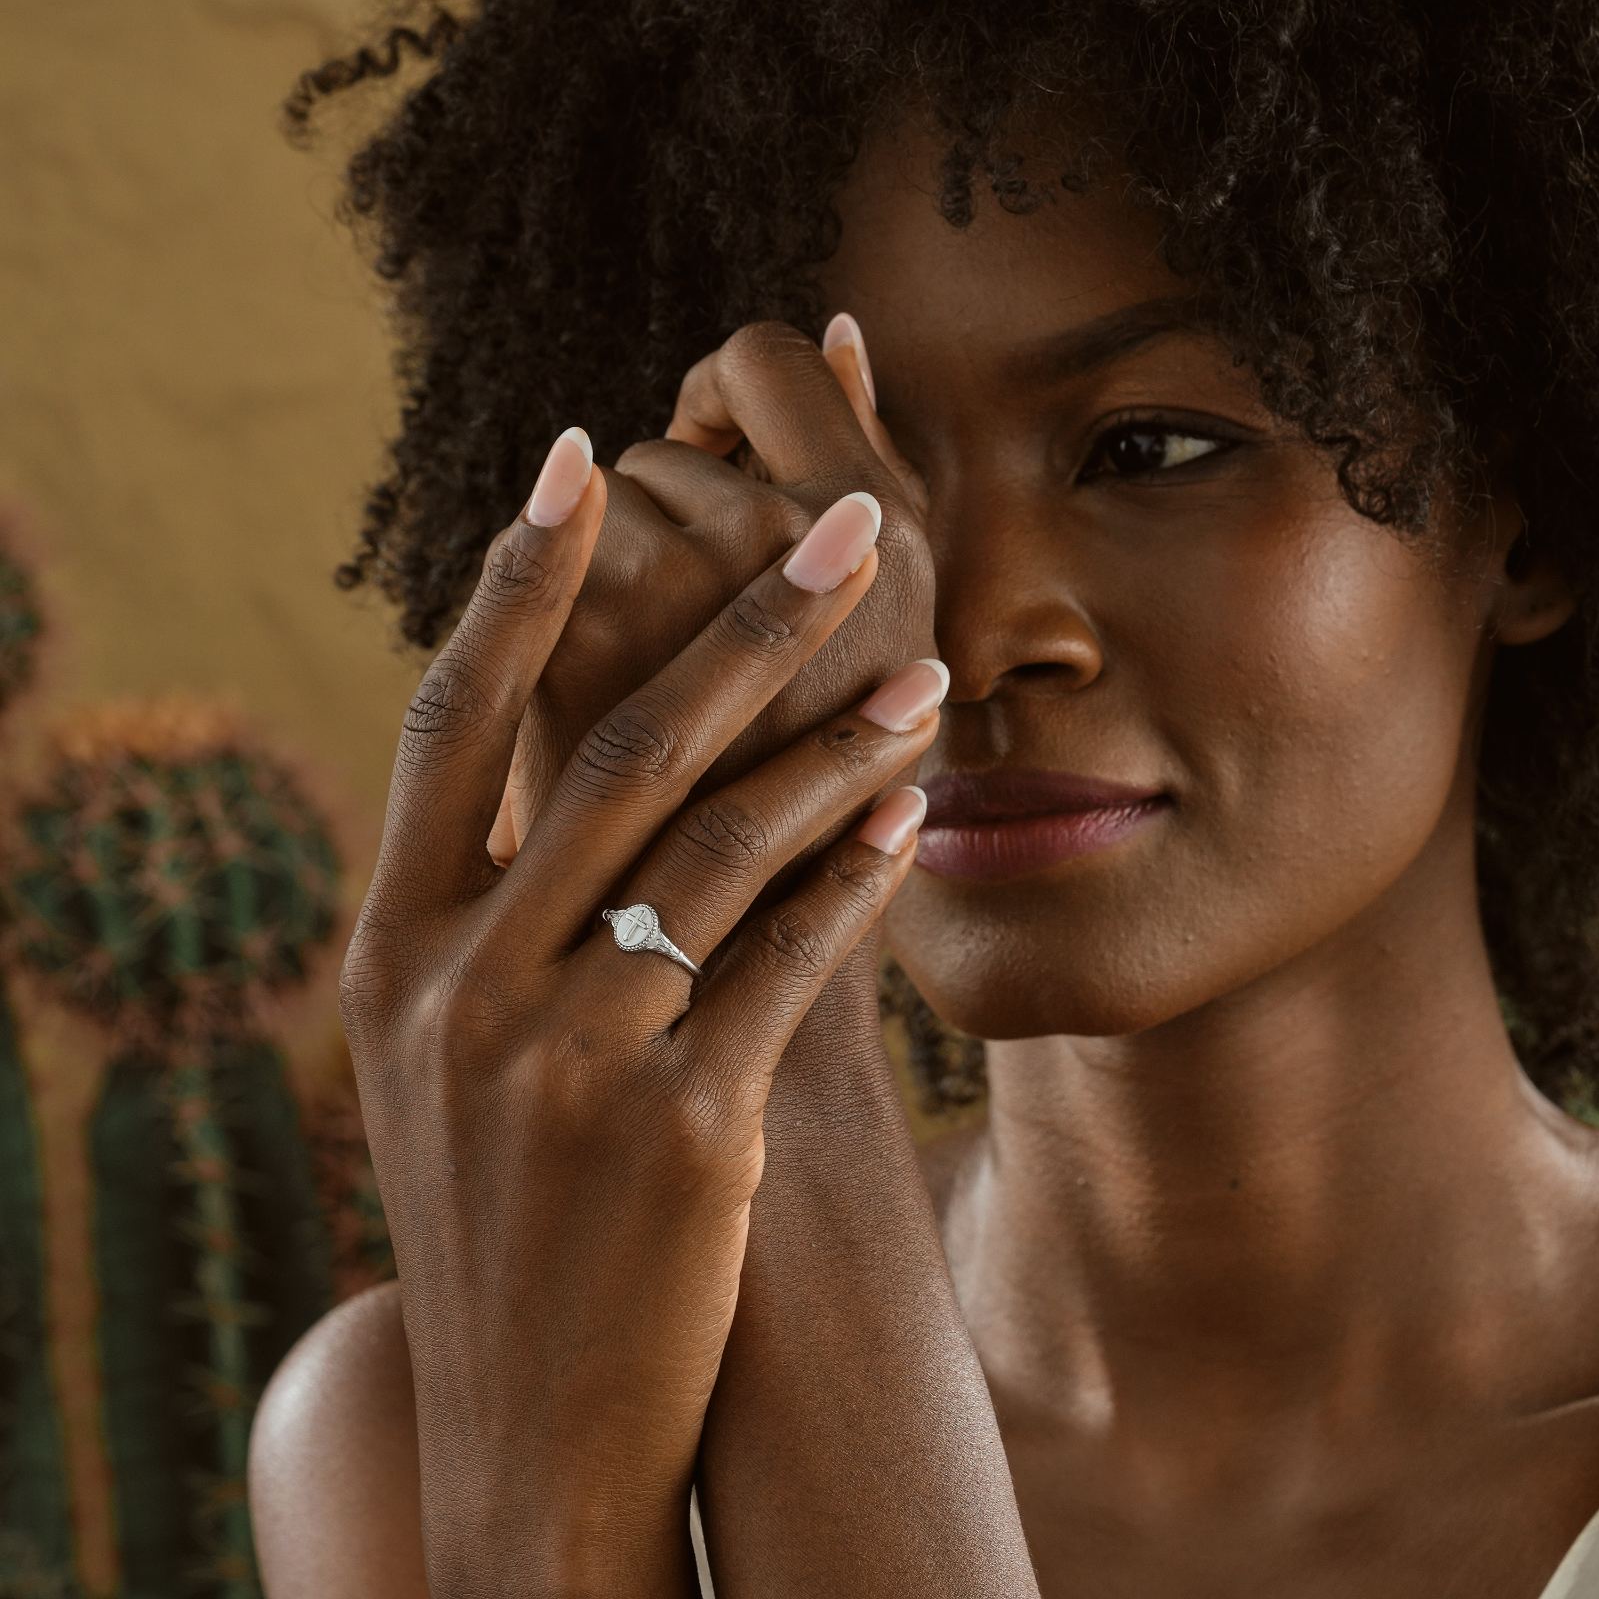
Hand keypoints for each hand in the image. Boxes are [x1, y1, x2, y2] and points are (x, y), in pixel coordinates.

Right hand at [338, 428, 945, 1596]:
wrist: (535, 1424)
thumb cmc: (503, 1213)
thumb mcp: (450, 1055)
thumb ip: (488, 908)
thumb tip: (558, 744)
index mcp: (393, 947)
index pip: (452, 714)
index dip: (517, 579)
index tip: (578, 457)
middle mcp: (463, 985)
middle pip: (613, 748)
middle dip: (743, 618)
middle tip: (847, 516)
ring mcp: (567, 1059)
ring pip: (718, 846)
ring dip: (832, 745)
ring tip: (923, 672)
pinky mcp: (680, 1130)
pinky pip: (787, 963)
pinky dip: (855, 876)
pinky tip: (910, 814)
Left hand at [488, 317, 935, 904]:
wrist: (736, 952)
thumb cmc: (817, 779)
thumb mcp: (878, 615)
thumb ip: (862, 460)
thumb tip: (843, 323)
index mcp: (874, 523)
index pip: (770, 359)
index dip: (731, 394)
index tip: (714, 449)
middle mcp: (777, 542)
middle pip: (672, 449)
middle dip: (672, 519)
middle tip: (687, 608)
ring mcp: (677, 593)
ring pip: (603, 503)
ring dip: (609, 565)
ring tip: (646, 657)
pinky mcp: (582, 650)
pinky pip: (542, 563)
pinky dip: (553, 604)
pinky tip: (594, 672)